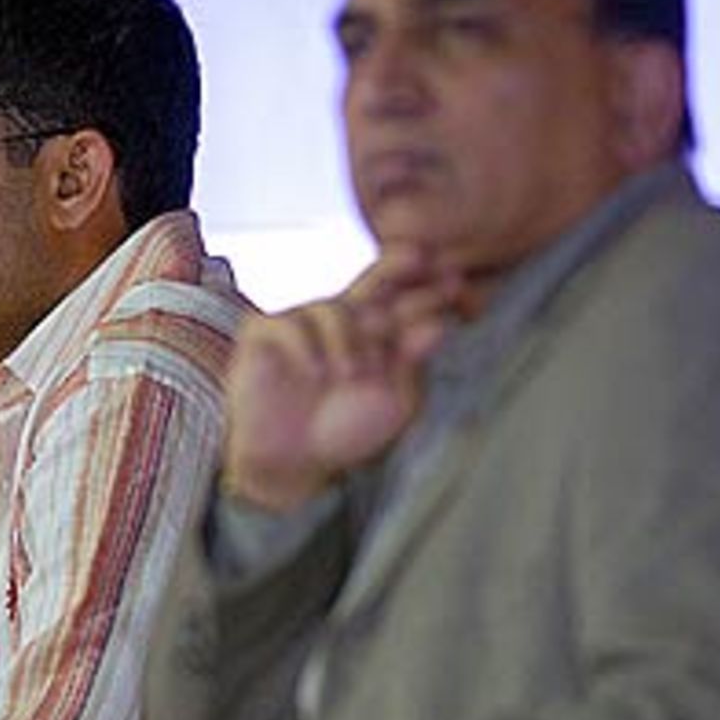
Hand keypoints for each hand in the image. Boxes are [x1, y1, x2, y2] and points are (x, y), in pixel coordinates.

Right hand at [223, 243, 470, 510]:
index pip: (403, 305)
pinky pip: (287, 324)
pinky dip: (305, 347)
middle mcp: (341, 324)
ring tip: (350, 375)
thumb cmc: (344, 432)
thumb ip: (412, 364)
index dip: (427, 292)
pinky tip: (315, 373)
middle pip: (370, 284)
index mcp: (376, 336)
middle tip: (418, 256)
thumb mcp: (393, 402)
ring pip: (330, 308)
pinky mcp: (264, 336)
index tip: (455, 281)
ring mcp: (302, 326)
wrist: (294, 463)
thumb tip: (438, 324)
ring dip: (346, 339)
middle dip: (394, 268)